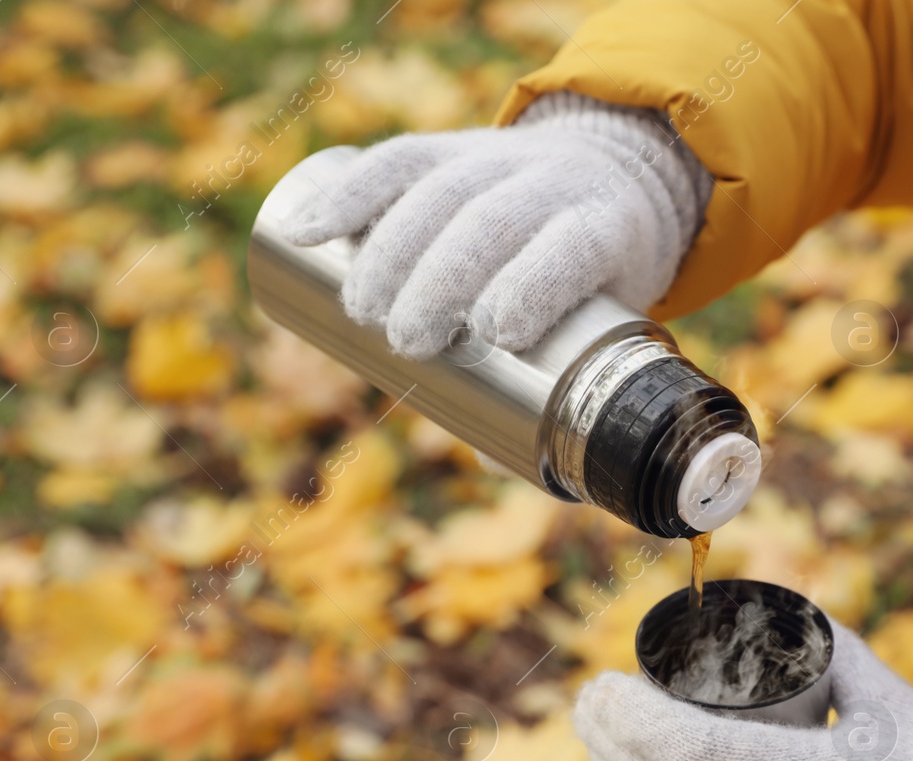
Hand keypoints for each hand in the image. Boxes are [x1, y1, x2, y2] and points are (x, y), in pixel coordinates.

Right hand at [282, 92, 709, 357]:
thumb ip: (553, 391)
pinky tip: (306, 230)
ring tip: (360, 310)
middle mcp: (556, 183)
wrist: (607, 173)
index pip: (572, 247)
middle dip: (441, 281)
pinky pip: (395, 160)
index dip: (532, 285)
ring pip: (441, 190)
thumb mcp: (602, 324)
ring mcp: (500, 159)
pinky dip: (345, 194)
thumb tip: (493, 461)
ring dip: (390, 251)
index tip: (495, 334)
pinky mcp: (450, 146)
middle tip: (407, 342)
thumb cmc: (596, 280)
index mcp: (606, 229)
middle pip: (494, 221)